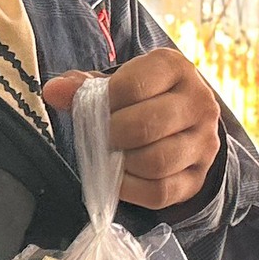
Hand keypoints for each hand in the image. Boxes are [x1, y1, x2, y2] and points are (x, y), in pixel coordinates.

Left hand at [43, 48, 222, 210]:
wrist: (184, 124)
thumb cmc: (143, 98)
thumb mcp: (118, 83)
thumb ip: (84, 86)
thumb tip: (54, 91)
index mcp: (176, 68)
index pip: (133, 86)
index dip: (105, 102)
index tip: (97, 108)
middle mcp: (199, 103)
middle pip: (145, 126)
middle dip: (112, 135)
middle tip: (103, 135)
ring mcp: (204, 142)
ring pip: (155, 162)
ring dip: (123, 163)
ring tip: (114, 154)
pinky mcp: (198, 177)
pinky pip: (161, 191)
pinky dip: (131, 189)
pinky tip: (121, 177)